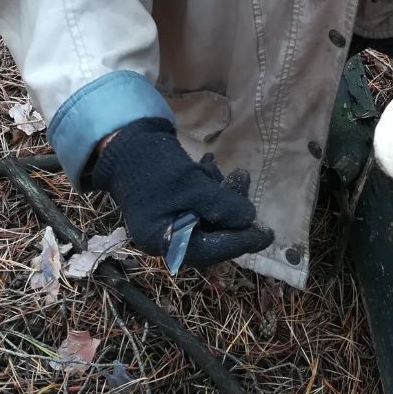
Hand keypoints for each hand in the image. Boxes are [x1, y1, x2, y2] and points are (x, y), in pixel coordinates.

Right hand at [91, 118, 272, 266]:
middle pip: (212, 233)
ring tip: (228, 168)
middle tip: (244, 180)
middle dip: (232, 208)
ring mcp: (168, 222)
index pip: (211, 250)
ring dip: (221, 192)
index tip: (267, 234)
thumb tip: (248, 219)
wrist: (126, 143)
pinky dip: (208, 187)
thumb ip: (220, 205)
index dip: (241, 241)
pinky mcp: (171, 206)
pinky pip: (198, 204)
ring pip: (208, 216)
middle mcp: (166, 238)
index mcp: (165, 242)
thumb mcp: (191, 185)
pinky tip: (208, 164)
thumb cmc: (156, 167)